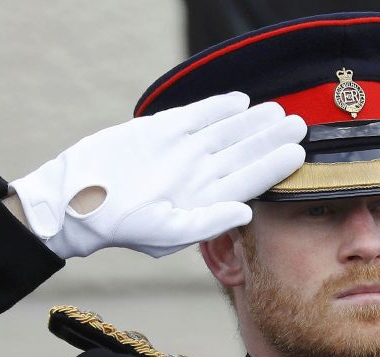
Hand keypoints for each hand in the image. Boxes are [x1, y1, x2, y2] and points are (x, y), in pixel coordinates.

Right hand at [9, 92, 305, 258]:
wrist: (79, 200)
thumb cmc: (122, 225)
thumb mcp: (167, 232)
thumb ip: (209, 221)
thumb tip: (246, 212)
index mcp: (203, 200)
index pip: (248, 181)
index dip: (273, 166)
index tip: (298, 153)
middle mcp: (197, 174)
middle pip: (242, 153)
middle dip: (270, 139)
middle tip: (300, 124)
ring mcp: (181, 151)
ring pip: (225, 132)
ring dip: (251, 122)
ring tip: (278, 111)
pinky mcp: (161, 131)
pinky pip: (195, 116)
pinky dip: (216, 108)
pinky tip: (239, 101)